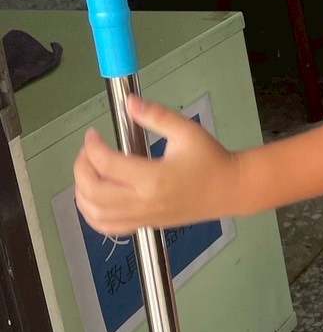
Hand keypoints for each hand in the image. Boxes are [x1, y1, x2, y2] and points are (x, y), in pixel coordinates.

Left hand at [74, 96, 240, 234]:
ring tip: (88, 171)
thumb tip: (129, 103)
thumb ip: (156, 116)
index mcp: (153, 178)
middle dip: (81, 168)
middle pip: (93, 191)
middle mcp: (143, 202)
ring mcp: (142, 217)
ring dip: (82, 192)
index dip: (92, 146)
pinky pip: (108, 228)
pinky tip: (92, 198)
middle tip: (88, 150)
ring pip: (95, 213)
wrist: (231, 190)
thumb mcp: (187, 131)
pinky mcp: (145, 224)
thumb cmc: (211, 159)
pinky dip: (91, 214)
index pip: (106, 164)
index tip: (93, 134)